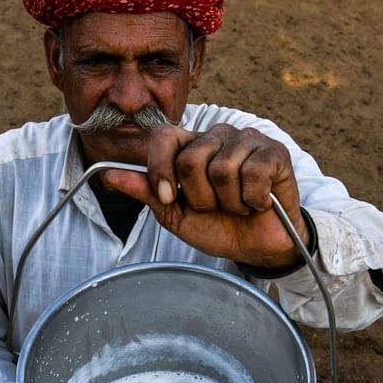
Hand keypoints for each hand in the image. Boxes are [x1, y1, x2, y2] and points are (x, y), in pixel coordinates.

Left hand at [99, 124, 309, 269]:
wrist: (257, 247)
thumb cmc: (218, 227)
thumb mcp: (175, 214)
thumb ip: (145, 192)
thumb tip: (108, 174)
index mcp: (190, 146)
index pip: (163, 136)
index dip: (161, 169)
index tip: (169, 198)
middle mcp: (217, 135)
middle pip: (190, 160)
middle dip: (200, 197)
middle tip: (216, 206)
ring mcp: (247, 139)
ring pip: (221, 169)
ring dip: (228, 201)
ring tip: (238, 205)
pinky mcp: (274, 151)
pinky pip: (252, 173)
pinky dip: (253, 199)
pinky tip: (258, 202)